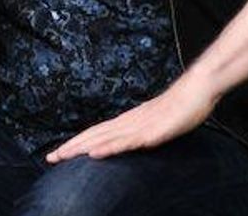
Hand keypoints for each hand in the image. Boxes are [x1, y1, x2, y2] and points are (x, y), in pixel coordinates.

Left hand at [45, 73, 218, 162]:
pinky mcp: (151, 132)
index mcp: (129, 120)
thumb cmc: (181, 105)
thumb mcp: (157, 121)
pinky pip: (126, 142)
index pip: (97, 132)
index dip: (77, 142)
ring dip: (81, 149)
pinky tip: (94, 154)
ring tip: (62, 157)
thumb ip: (143, 129)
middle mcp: (128, 121)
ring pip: (103, 139)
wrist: (198, 89)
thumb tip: (130, 137)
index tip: (59, 152)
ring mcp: (139, 126)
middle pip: (93, 135)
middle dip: (71, 148)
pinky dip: (108, 148)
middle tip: (49, 158)